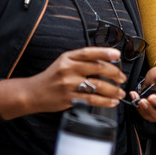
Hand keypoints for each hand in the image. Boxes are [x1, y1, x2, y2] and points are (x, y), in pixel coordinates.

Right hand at [0, 47, 126, 119]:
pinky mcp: (69, 98)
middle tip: (122, 78)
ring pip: (97, 85)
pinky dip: (105, 101)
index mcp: (68, 57)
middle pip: (97, 68)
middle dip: (114, 73)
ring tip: (120, 92)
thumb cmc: (52, 77)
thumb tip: (105, 61)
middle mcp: (68, 69)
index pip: (89, 52)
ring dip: (113, 90)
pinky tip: (112, 102)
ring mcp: (68, 84)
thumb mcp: (63, 63)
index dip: (105, 52)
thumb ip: (81, 60)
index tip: (117, 55)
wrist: (33, 93)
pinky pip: (92, 99)